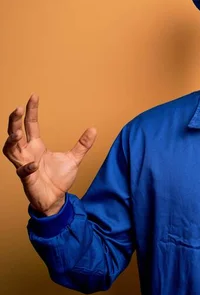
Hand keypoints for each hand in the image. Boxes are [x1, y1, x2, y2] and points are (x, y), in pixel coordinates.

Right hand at [2, 94, 96, 215]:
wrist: (56, 199)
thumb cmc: (59, 179)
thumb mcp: (74, 158)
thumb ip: (82, 144)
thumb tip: (94, 129)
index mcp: (37, 146)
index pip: (31, 124)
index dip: (30, 110)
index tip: (33, 96)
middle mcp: (27, 153)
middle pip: (15, 133)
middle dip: (14, 121)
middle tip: (16, 108)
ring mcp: (24, 165)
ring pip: (10, 150)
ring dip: (12, 141)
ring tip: (16, 132)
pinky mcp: (26, 179)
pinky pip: (22, 171)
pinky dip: (27, 167)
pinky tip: (34, 165)